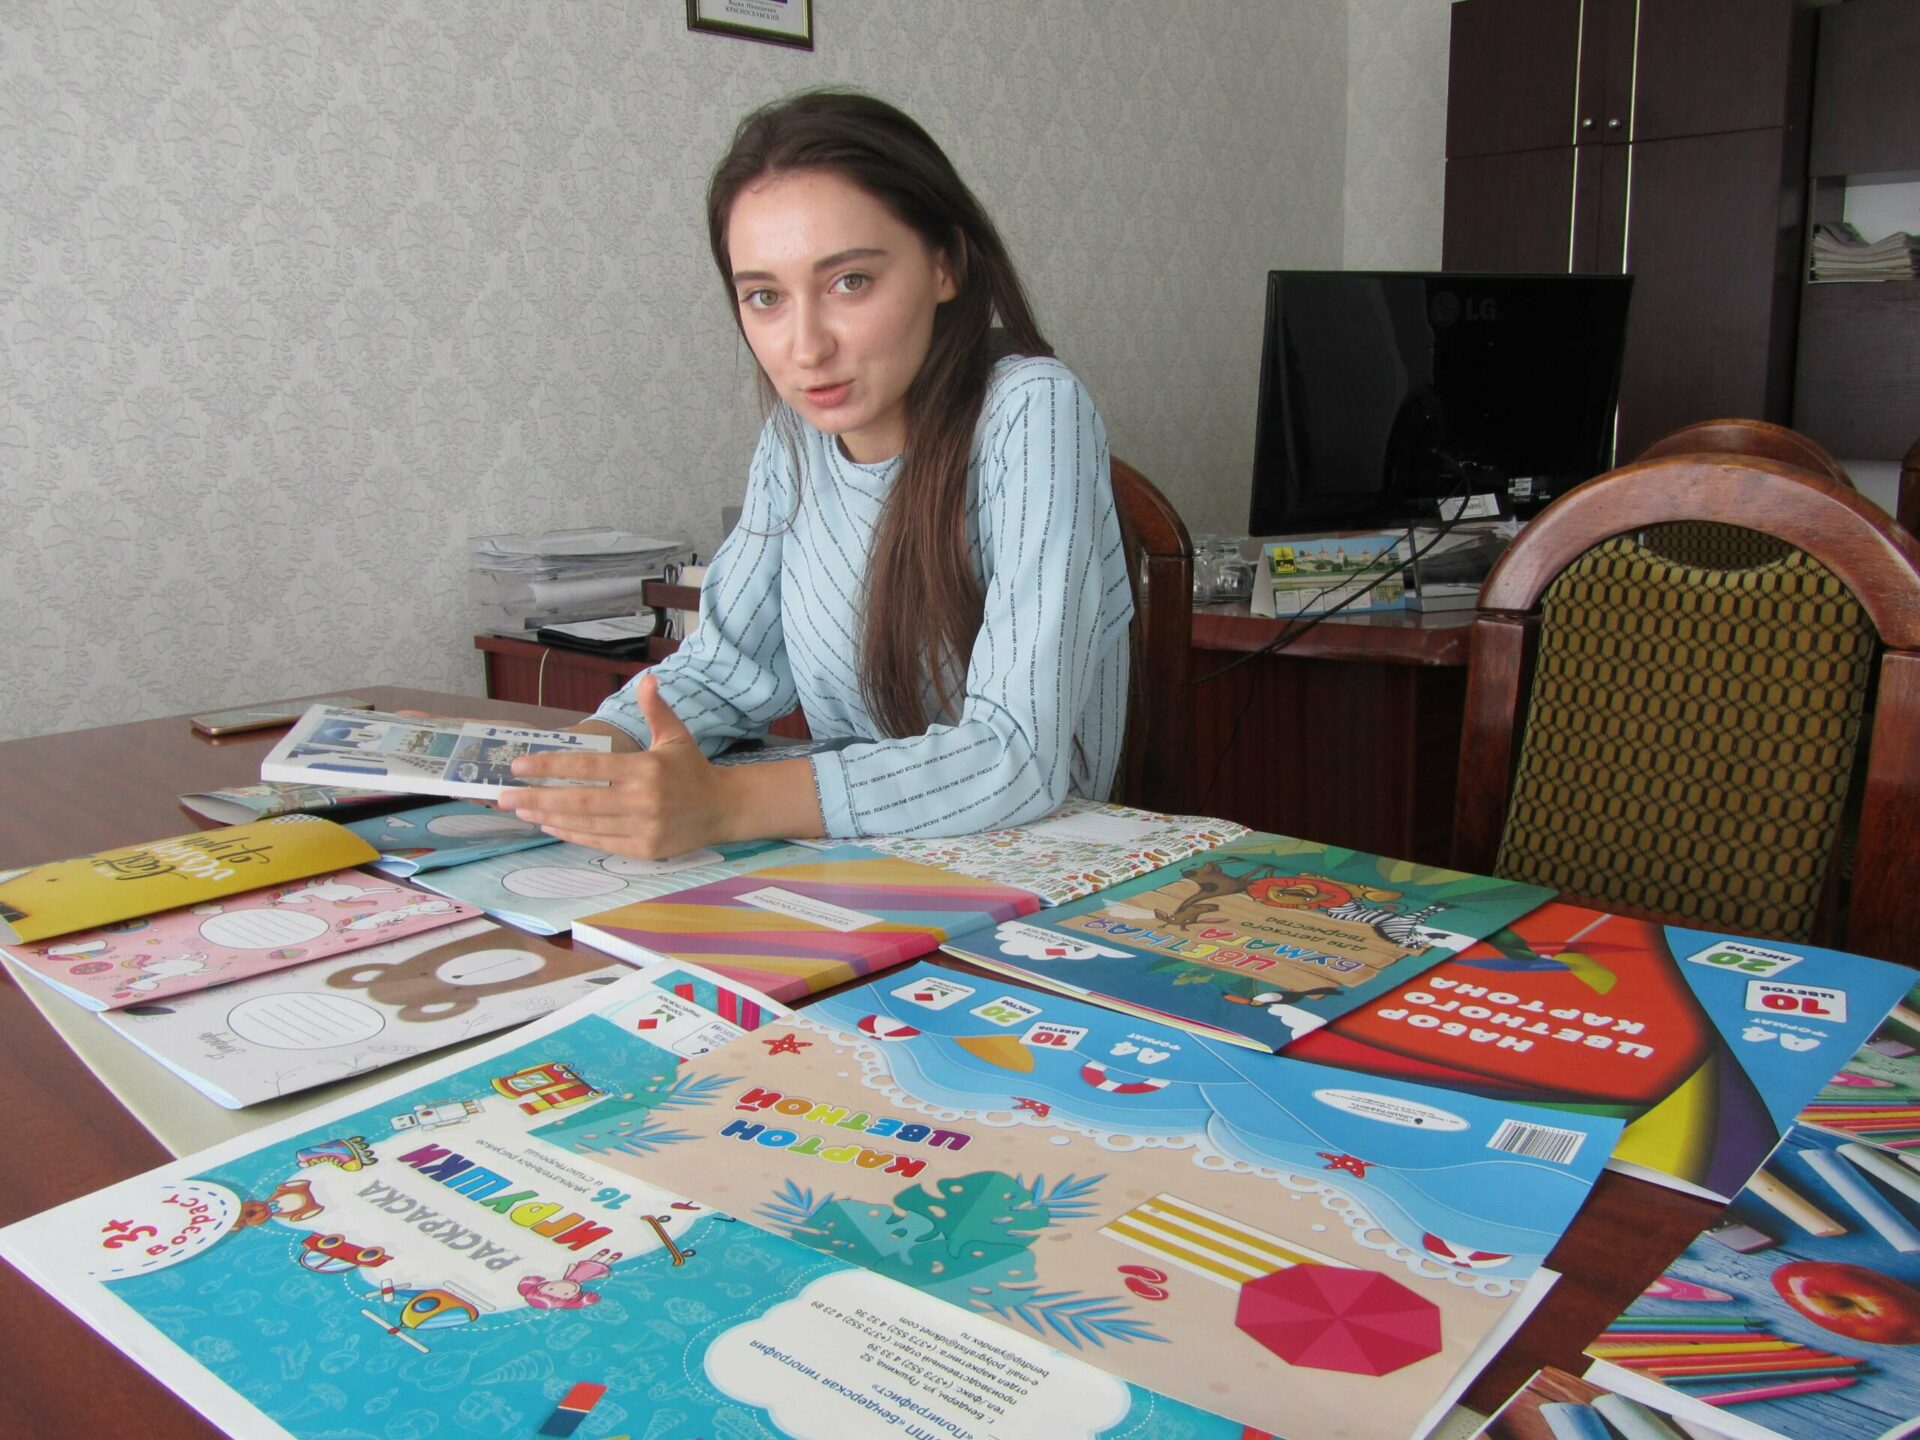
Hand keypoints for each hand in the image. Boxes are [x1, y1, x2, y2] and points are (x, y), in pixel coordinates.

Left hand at [506, 675, 822, 857]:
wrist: (724, 809)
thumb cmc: (693, 770)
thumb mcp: (676, 736)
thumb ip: (657, 710)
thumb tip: (648, 678)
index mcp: (645, 769)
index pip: (588, 767)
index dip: (550, 767)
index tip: (519, 767)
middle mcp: (642, 800)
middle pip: (578, 800)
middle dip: (537, 797)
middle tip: (504, 796)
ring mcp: (643, 827)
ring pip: (585, 823)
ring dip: (548, 817)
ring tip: (521, 809)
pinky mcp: (644, 849)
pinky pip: (599, 842)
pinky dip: (571, 834)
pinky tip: (550, 825)